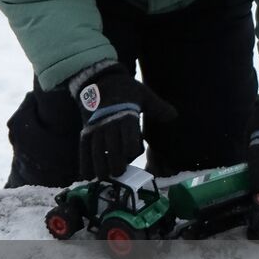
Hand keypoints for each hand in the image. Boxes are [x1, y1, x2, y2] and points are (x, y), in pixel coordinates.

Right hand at [73, 65, 176, 179]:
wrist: (100, 79)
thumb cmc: (126, 89)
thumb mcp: (144, 94)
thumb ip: (158, 107)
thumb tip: (174, 115)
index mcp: (126, 116)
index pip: (128, 137)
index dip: (131, 149)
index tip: (133, 154)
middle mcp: (109, 123)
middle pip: (112, 148)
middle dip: (115, 163)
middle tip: (118, 174)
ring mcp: (96, 127)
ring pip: (96, 150)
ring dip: (99, 166)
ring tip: (102, 178)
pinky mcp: (86, 129)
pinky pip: (83, 147)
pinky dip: (84, 162)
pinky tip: (86, 175)